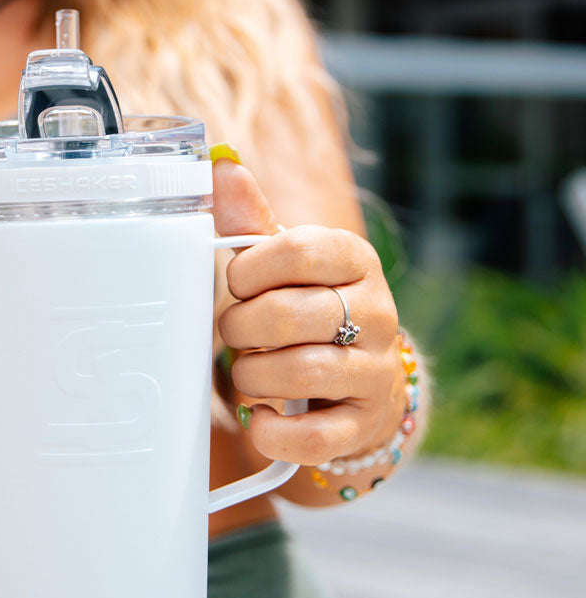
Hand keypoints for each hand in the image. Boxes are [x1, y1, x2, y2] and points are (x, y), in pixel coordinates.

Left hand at [212, 154, 403, 469]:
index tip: (237, 283)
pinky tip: (259, 418)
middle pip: (291, 315)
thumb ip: (248, 218)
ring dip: (252, 376)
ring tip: (245, 371)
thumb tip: (219, 160)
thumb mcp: (281, 263)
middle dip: (242, 329)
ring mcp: (376, 371)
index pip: (299, 250)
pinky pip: (315, 437)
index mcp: (355, 259)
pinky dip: (273, 430)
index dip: (251, 270)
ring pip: (301, 372)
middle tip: (234, 333)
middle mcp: (378, 312)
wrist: (353, 382)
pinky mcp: (364, 424)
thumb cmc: (304, 308)